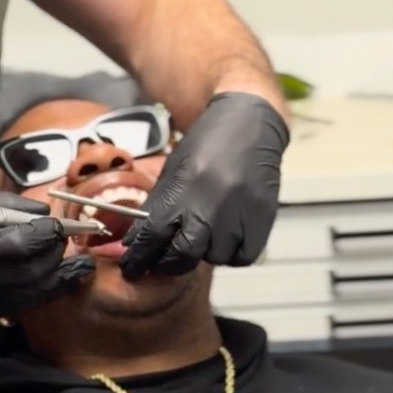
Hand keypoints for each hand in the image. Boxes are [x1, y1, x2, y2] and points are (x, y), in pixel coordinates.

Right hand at [0, 192, 94, 322]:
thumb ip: (5, 208)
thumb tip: (43, 214)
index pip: (20, 245)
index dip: (47, 235)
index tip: (60, 225)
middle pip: (31, 272)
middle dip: (55, 255)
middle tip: (68, 240)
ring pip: (31, 294)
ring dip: (57, 278)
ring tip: (80, 267)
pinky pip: (20, 306)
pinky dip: (41, 292)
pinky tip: (55, 282)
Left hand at [119, 92, 288, 279]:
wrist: (250, 123)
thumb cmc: (207, 143)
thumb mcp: (175, 169)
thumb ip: (161, 205)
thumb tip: (140, 239)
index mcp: (182, 191)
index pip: (152, 237)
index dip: (138, 257)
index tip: (131, 268)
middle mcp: (209, 209)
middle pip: (182, 256)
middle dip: (168, 264)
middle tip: (162, 262)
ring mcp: (238, 218)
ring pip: (213, 258)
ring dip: (203, 252)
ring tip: (204, 232)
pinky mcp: (261, 223)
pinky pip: (240, 256)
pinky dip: (231, 252)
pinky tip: (227, 235)